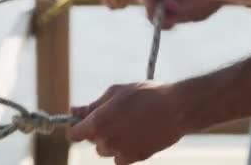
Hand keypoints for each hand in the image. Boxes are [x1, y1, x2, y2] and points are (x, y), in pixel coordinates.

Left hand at [68, 82, 186, 164]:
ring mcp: (121, 152)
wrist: (176, 109)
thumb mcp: (117, 92)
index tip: (81, 122)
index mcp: (98, 123)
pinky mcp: (135, 158)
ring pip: (106, 150)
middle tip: (116, 113)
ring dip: (112, 139)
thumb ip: (93, 104)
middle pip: (92, 140)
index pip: (73, 134)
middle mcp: (106, 141)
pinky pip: (121, 157)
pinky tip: (137, 134)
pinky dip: (125, 148)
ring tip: (130, 122)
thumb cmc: (147, 95)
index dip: (76, 127)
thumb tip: (74, 111)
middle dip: (98, 129)